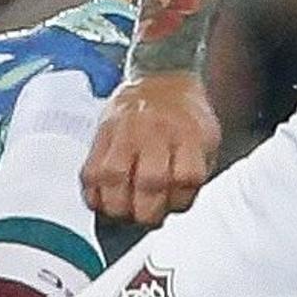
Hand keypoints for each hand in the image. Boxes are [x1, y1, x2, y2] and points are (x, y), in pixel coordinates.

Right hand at [83, 71, 220, 227]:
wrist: (160, 78)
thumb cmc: (185, 117)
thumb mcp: (207, 139)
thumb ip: (195, 173)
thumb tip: (175, 208)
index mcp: (189, 134)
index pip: (186, 177)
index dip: (180, 201)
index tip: (174, 207)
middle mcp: (155, 132)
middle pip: (149, 181)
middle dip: (147, 211)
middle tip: (147, 217)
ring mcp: (125, 132)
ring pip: (113, 177)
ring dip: (117, 206)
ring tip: (124, 213)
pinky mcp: (101, 134)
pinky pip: (89, 170)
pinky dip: (93, 193)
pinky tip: (103, 200)